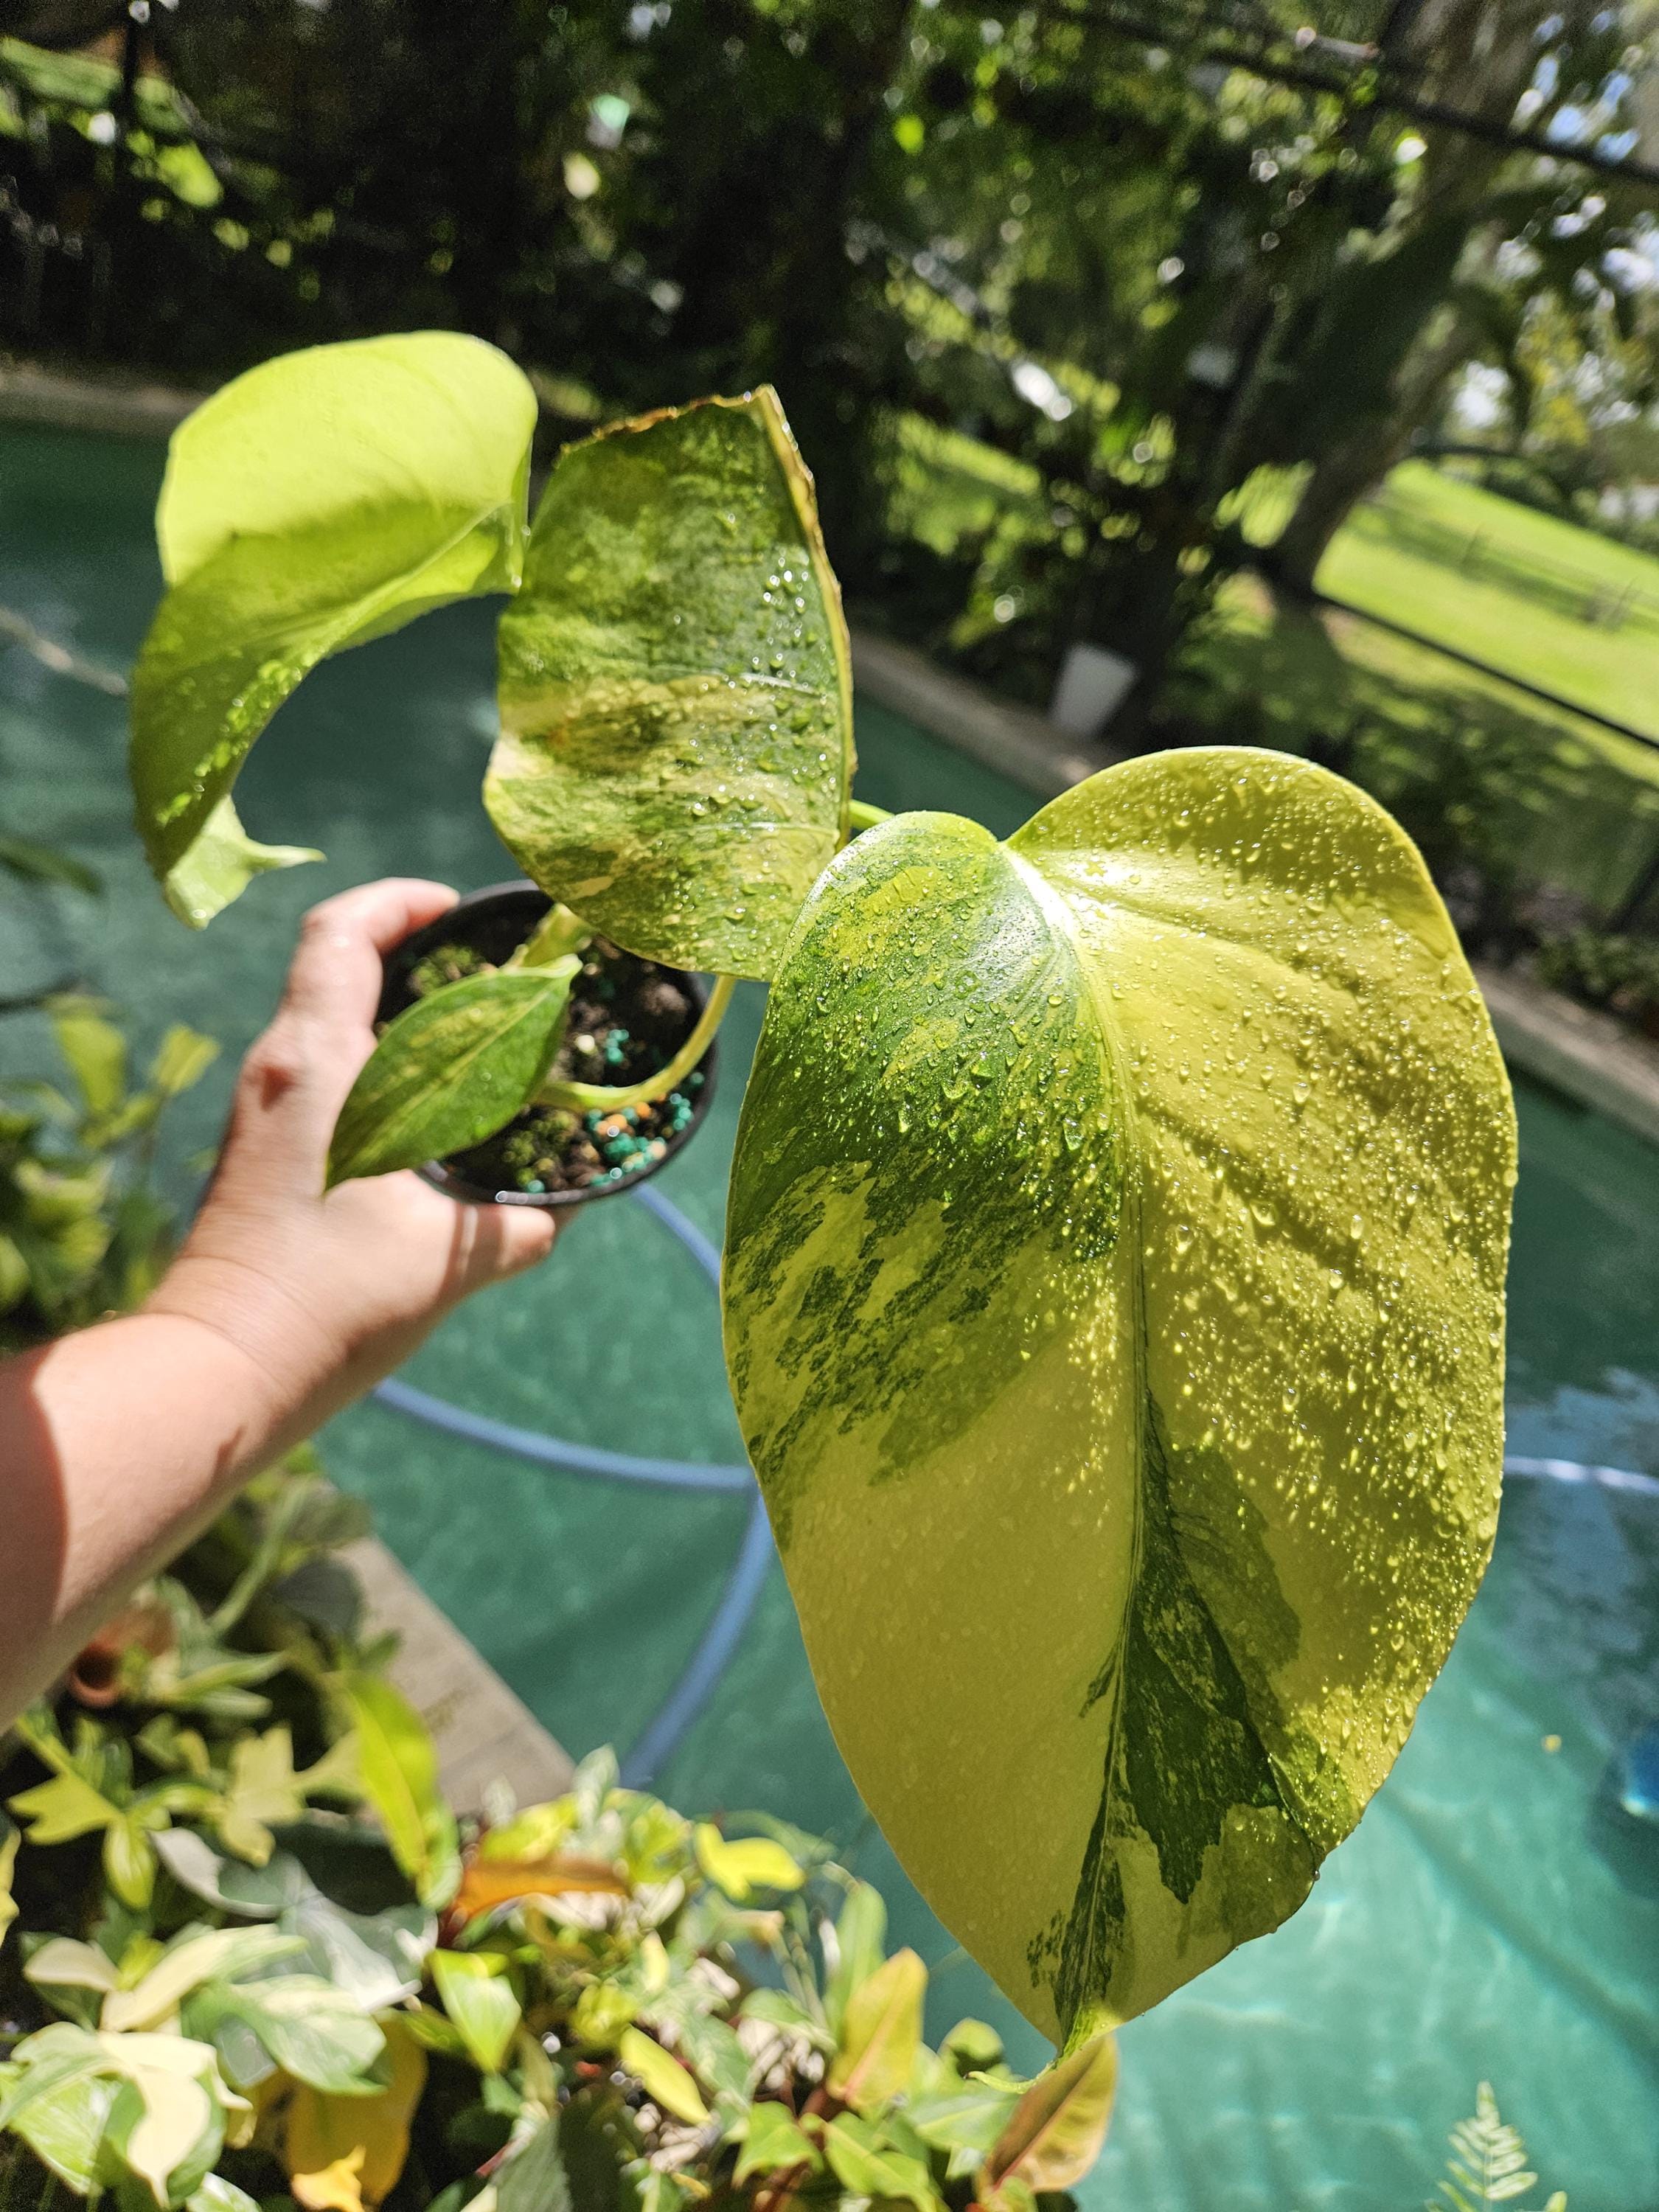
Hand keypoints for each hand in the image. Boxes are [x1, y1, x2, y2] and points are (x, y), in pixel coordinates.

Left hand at [148, 879, 557, 1434]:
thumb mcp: (451, 1256)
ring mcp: (264, 1107)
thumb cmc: (332, 1298)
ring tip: (474, 1037)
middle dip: (412, 953)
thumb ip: (527, 1224)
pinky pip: (322, 1069)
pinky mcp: (262, 1147)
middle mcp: (280, 1068)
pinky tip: (432, 1107)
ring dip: (394, 1011)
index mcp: (319, 1062)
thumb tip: (572, 1206)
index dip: (399, 901)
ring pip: (326, 1017)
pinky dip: (377, 1062)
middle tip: (489, 972)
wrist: (225, 1365)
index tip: (458, 911)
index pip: (342, 932)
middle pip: (335, 963)